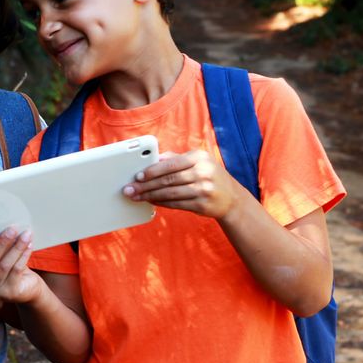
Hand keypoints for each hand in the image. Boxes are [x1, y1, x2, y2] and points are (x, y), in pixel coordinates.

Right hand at [0, 228, 42, 303]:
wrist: (25, 289)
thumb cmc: (3, 269)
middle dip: (1, 243)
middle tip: (11, 230)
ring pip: (4, 265)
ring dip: (16, 248)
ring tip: (24, 235)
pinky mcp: (10, 293)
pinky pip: (16, 270)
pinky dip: (23, 256)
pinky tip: (28, 246)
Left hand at [123, 150, 242, 218]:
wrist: (232, 198)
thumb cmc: (208, 175)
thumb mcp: (198, 161)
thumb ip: (176, 158)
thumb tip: (155, 158)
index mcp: (200, 157)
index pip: (171, 164)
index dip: (153, 170)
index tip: (137, 175)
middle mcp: (203, 172)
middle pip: (168, 179)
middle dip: (145, 185)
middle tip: (130, 189)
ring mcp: (204, 189)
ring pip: (170, 193)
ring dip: (150, 195)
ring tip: (136, 196)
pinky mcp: (202, 205)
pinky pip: (176, 204)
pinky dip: (161, 203)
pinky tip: (151, 201)